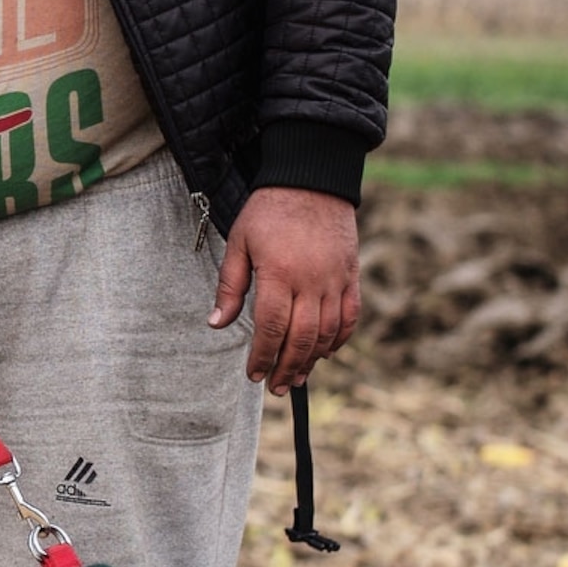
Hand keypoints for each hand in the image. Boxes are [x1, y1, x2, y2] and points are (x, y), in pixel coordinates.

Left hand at [210, 187, 361, 393]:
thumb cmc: (269, 210)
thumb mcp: (240, 242)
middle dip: (287, 368)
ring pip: (327, 333)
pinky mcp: (351, 275)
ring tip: (297, 377)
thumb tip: (217, 324)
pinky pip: (350, 316)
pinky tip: (326, 353)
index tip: (254, 374)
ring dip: (312, 360)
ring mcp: (336, 280)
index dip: (263, 357)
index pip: (272, 329)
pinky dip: (340, 339)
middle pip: (301, 338)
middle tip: (275, 387)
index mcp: (280, 274)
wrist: (312, 179)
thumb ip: (230, 286)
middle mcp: (312, 282)